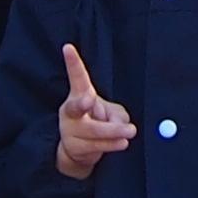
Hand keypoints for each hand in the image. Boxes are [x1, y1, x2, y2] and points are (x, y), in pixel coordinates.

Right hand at [52, 42, 135, 178]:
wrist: (80, 150)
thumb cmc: (99, 122)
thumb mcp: (111, 112)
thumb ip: (117, 115)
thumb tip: (119, 126)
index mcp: (79, 95)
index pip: (76, 77)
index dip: (72, 62)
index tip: (68, 47)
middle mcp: (70, 112)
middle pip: (76, 107)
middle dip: (82, 103)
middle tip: (90, 99)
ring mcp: (69, 131)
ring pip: (93, 131)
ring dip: (114, 132)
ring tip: (130, 131)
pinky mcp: (74, 148)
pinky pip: (96, 146)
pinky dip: (112, 144)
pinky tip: (121, 143)